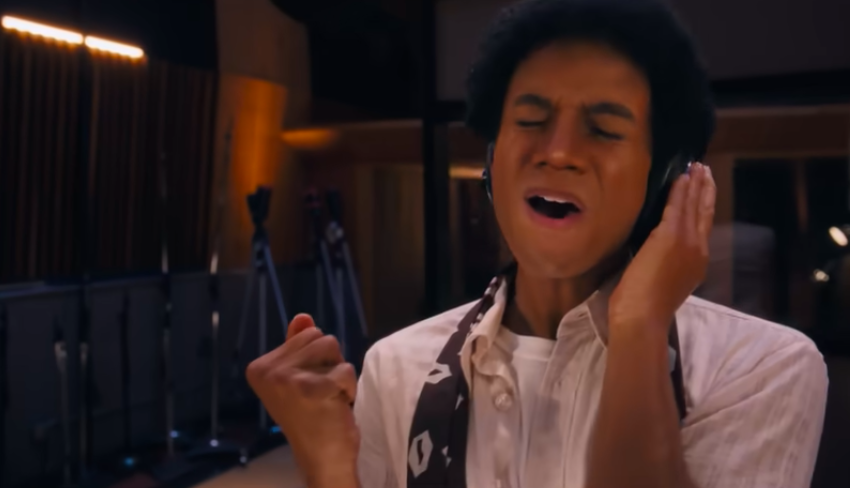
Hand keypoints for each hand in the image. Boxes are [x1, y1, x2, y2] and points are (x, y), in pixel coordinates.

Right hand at [246, 314, 359, 487]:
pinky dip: (349, 387)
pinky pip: (345, 369)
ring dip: (339, 373)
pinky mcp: (311, 388)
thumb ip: (299, 345)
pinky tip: (337, 405)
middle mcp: (267, 371)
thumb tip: (303, 316)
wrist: (322, 457)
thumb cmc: (313, 415)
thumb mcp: (300, 377)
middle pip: (320, 337)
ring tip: (328, 397)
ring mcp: (286, 380)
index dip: (316, 359)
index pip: (306, 333)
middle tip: (321, 393)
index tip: (309, 387)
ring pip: (333, 347)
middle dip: (329, 363)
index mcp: (259, 367)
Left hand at [609, 163, 715, 335]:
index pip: (702, 229)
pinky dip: (680, 191)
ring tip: (698, 166)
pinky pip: (677, 207)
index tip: (704, 191)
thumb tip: (658, 252)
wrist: (643, 317)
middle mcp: (698, 251)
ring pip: (694, 206)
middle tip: (705, 170)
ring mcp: (687, 243)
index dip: (704, 208)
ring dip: (695, 184)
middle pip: (704, 213)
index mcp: (696, 264)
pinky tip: (681, 178)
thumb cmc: (644, 308)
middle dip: (705, 190)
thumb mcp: (663, 282)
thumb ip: (667, 264)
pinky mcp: (670, 237)